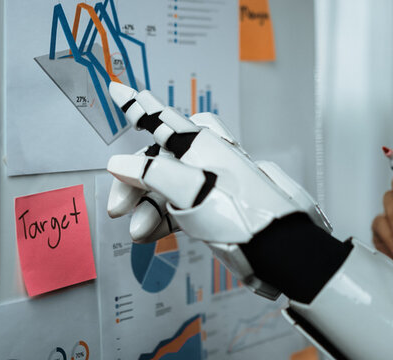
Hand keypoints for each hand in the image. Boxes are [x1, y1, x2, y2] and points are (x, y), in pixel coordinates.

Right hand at [105, 82, 330, 298]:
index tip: (117, 90)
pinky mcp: (213, 207)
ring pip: (165, 189)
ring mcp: (209, 184)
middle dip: (133, 184)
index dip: (136, 107)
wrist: (276, 246)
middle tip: (116, 206)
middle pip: (156, 161)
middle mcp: (204, 159)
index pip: (160, 119)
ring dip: (147, 210)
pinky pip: (178, 208)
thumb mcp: (189, 189)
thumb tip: (119, 162)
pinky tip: (149, 233)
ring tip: (137, 231)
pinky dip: (161, 220)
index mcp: (200, 144)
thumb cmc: (241, 212)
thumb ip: (151, 174)